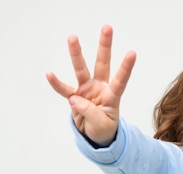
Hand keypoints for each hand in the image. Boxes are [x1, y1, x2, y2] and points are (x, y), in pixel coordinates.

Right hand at [46, 25, 135, 144]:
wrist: (95, 137)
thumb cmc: (104, 129)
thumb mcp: (102, 125)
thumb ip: (90, 112)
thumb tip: (74, 99)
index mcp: (112, 96)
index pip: (120, 80)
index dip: (126, 68)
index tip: (132, 53)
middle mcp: (99, 88)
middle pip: (102, 64)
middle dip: (104, 46)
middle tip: (107, 28)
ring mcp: (86, 90)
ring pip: (81, 69)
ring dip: (77, 54)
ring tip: (72, 37)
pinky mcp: (74, 97)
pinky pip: (64, 89)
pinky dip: (56, 83)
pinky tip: (49, 74)